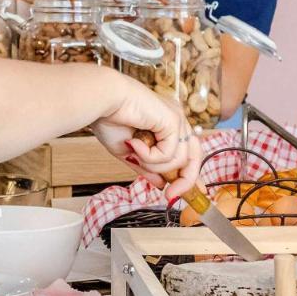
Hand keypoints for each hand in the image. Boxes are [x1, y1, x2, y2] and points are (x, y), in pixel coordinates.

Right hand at [89, 75, 201, 199]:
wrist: (102, 100)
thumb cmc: (109, 118)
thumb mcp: (128, 152)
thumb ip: (146, 167)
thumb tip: (160, 184)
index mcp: (166, 124)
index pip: (187, 153)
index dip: (188, 175)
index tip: (179, 193)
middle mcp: (175, 120)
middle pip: (195, 157)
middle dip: (185, 180)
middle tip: (170, 194)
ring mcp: (177, 119)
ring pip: (179, 159)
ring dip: (154, 165)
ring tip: (135, 153)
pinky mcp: (174, 120)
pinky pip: (170, 152)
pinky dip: (150, 156)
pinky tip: (135, 143)